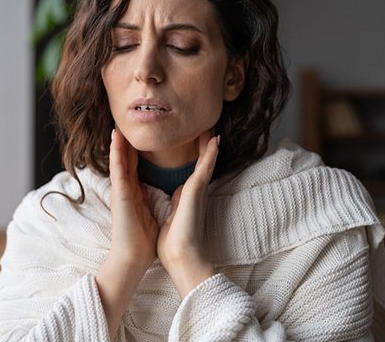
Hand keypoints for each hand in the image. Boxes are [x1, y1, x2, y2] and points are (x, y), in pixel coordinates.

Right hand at [105, 128, 158, 270]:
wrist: (134, 257)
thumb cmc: (144, 240)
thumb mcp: (151, 212)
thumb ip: (152, 199)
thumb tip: (163, 190)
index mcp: (134, 193)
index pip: (136, 166)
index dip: (138, 150)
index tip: (142, 134)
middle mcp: (126, 189)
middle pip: (127, 159)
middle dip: (126, 142)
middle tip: (126, 124)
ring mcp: (120, 190)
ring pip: (119, 160)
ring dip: (118, 142)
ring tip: (118, 125)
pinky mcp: (119, 194)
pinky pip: (117, 169)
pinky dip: (116, 153)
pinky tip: (116, 140)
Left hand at [157, 132, 218, 297]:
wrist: (181, 257)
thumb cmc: (173, 244)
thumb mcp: (170, 217)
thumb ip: (174, 206)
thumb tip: (174, 199)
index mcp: (186, 197)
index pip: (191, 172)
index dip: (194, 157)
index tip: (194, 142)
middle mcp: (194, 192)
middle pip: (201, 163)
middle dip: (203, 147)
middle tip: (207, 128)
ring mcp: (197, 191)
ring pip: (205, 162)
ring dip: (208, 145)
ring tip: (211, 127)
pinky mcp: (196, 191)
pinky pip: (204, 167)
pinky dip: (210, 153)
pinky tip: (214, 139)